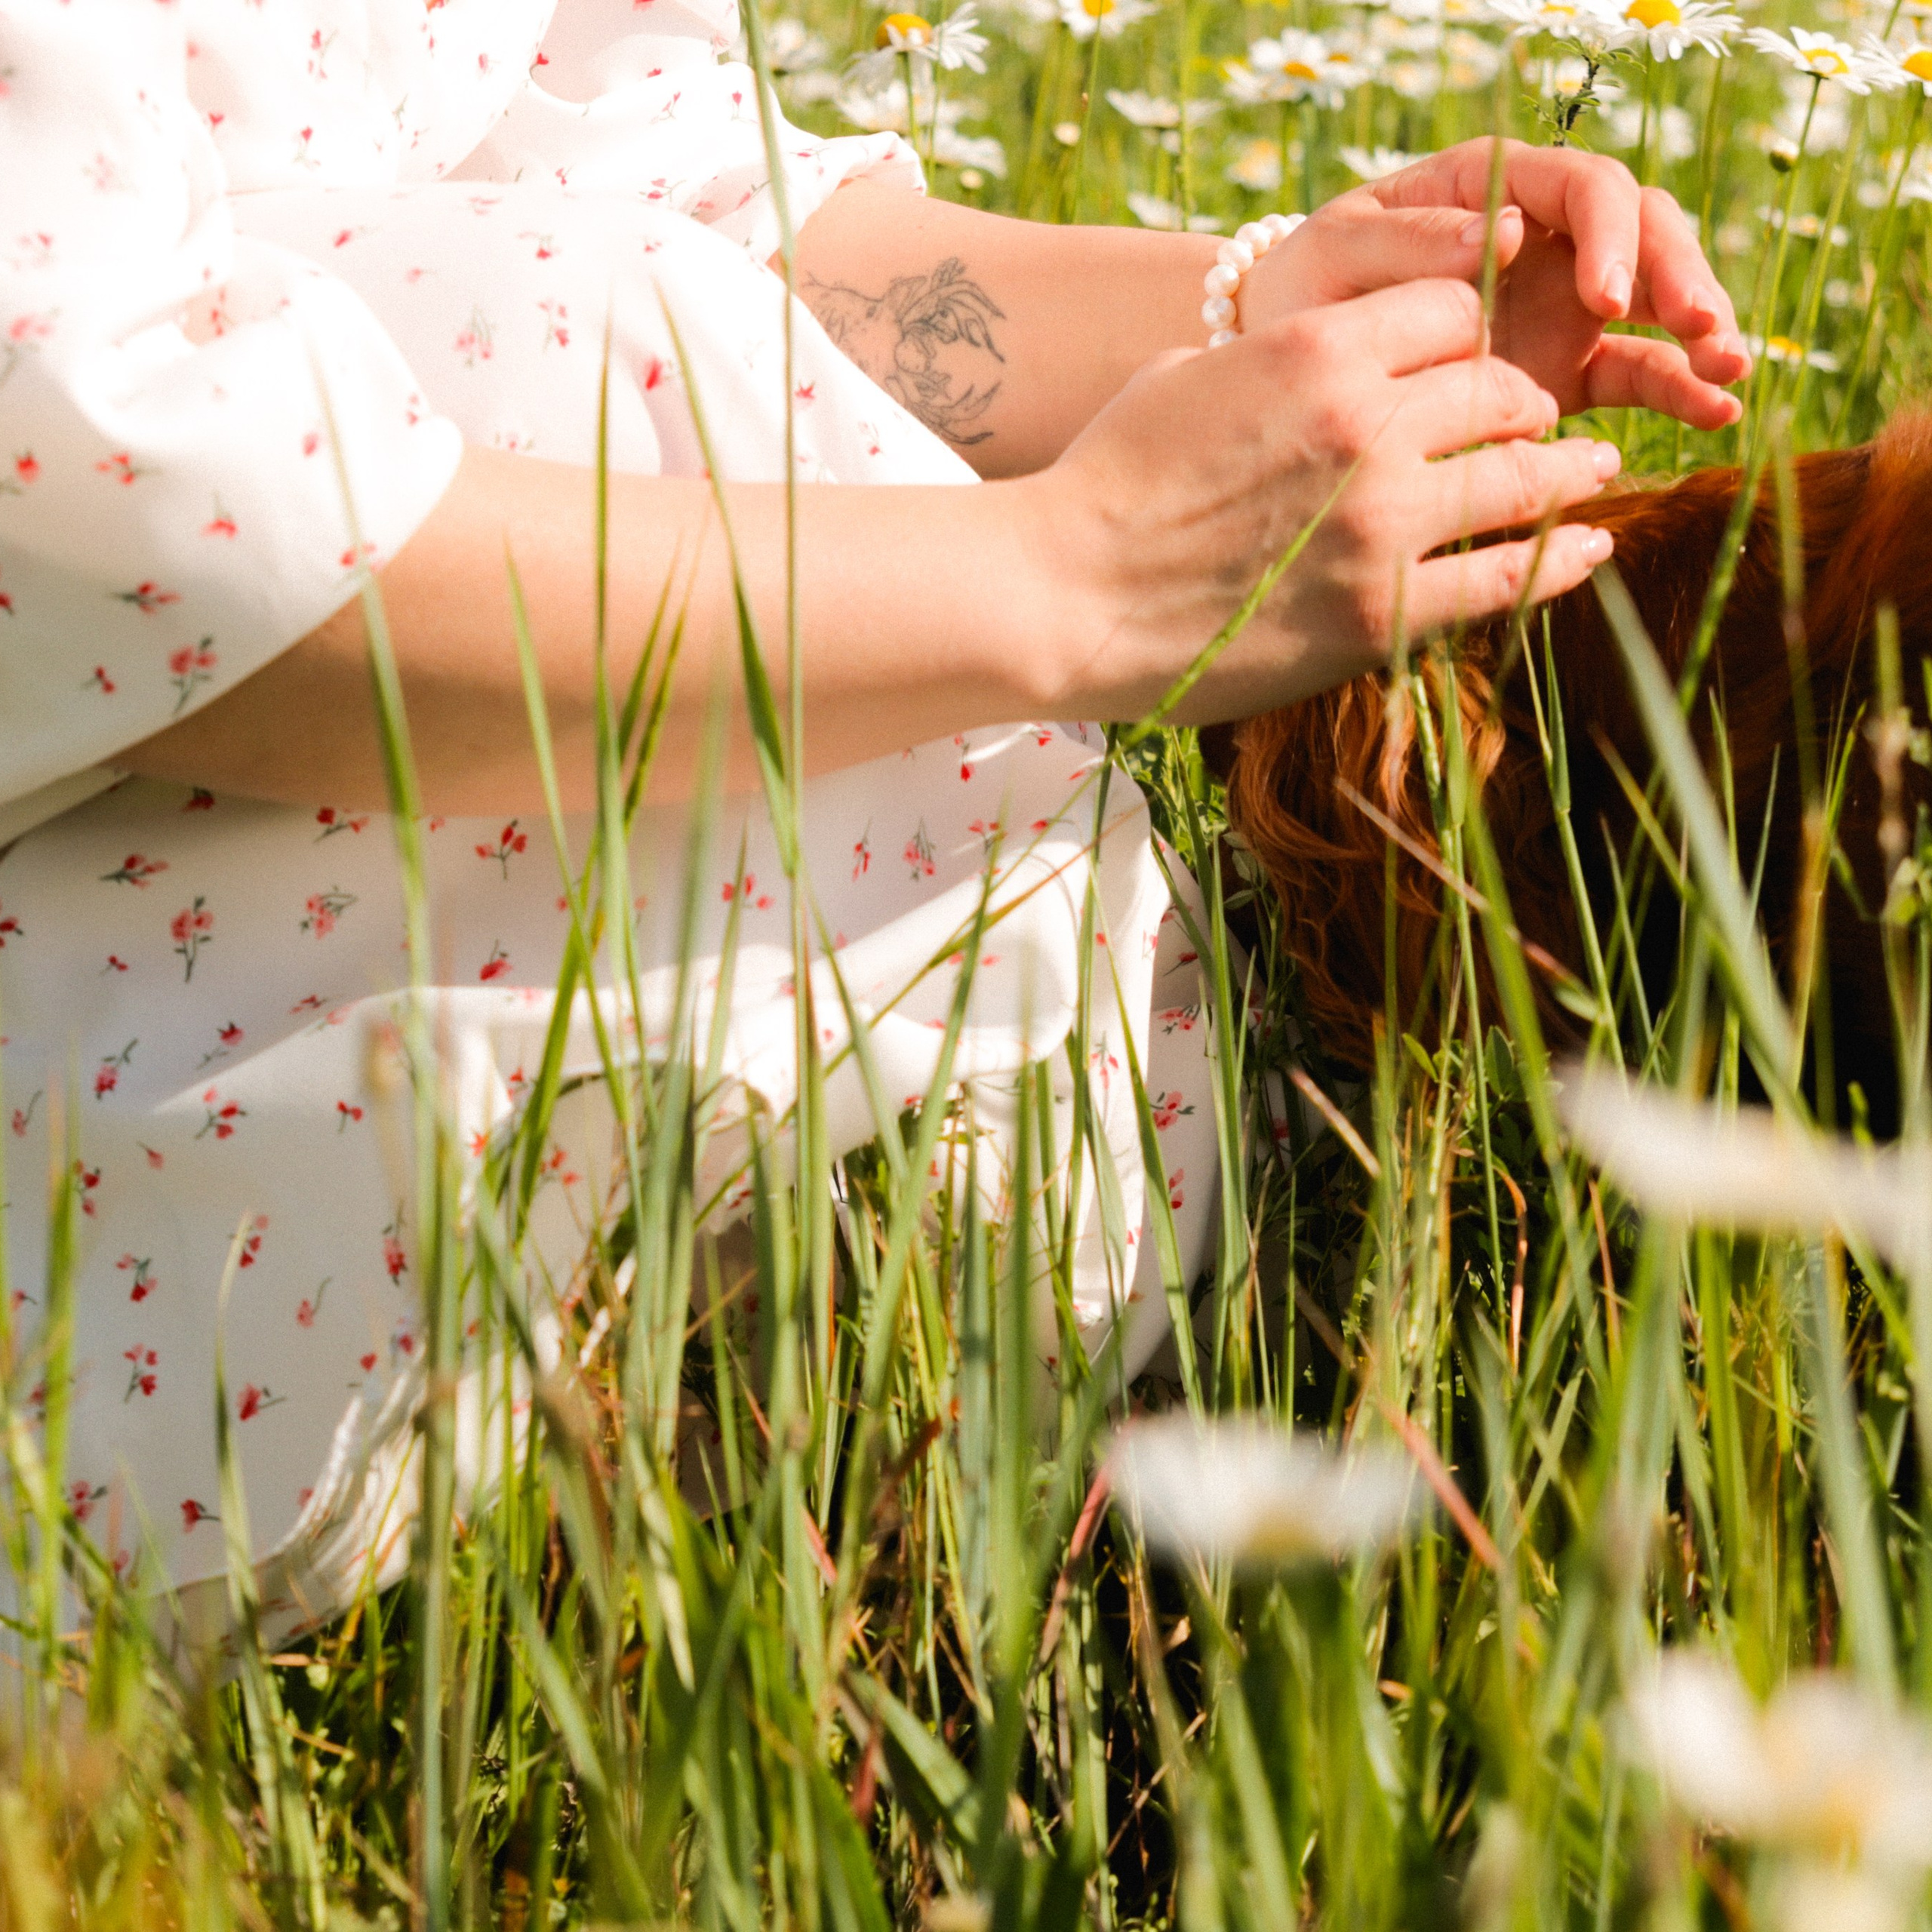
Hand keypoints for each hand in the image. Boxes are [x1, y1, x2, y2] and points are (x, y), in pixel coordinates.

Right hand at [1025, 278, 1620, 724]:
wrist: (1064, 596)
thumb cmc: (1106, 487)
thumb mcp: (1187, 378)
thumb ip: (1273, 364)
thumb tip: (1311, 370)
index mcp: (1316, 349)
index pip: (1452, 310)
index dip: (1471, 333)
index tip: (1475, 361)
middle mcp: (1366, 424)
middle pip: (1502, 387)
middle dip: (1524, 403)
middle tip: (1537, 423)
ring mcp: (1382, 521)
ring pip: (1527, 478)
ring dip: (1570, 472)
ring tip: (1592, 473)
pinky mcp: (1381, 611)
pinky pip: (1508, 576)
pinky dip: (1564, 560)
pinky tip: (1593, 548)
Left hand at [1241, 138, 1748, 430]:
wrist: (1287, 373)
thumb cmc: (1305, 296)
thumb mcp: (1332, 258)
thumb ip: (1408, 240)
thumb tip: (1508, 238)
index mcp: (1491, 190)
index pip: (1583, 188)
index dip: (1612, 235)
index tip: (1608, 298)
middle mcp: (1542, 238)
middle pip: (1642, 234)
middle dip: (1679, 276)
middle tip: (1700, 329)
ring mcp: (1560, 306)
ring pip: (1654, 301)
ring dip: (1699, 331)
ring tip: (1727, 370)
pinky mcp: (1564, 370)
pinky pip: (1637, 372)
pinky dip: (1679, 389)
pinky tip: (1717, 413)